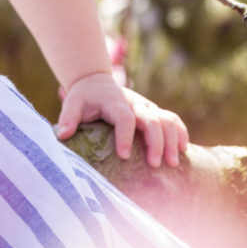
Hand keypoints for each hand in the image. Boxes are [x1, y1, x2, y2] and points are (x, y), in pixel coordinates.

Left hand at [56, 72, 188, 167]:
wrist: (96, 83)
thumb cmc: (84, 98)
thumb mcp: (73, 103)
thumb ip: (68, 118)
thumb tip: (62, 136)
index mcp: (115, 102)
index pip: (124, 118)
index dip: (125, 135)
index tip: (124, 155)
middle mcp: (135, 103)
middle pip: (151, 119)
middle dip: (156, 142)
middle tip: (154, 164)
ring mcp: (147, 107)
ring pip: (166, 119)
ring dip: (172, 140)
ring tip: (172, 163)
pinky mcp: (154, 111)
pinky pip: (173, 119)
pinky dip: (180, 132)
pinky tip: (184, 150)